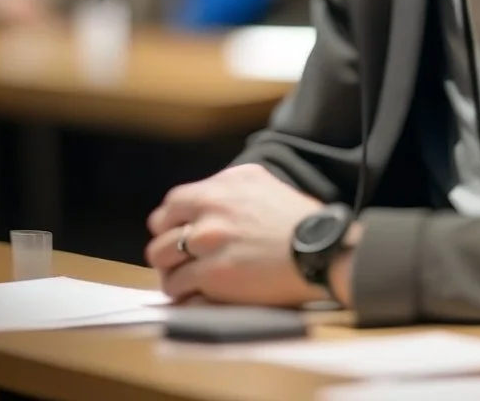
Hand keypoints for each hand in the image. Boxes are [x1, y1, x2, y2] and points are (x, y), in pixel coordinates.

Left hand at [145, 163, 323, 306]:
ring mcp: (209, 240)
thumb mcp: (262, 183)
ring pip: (162, 259)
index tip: (175, 233)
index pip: (174, 201)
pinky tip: (196, 296)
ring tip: (186, 281)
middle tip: (178, 260)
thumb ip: (229, 186)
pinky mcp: (212, 273)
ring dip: (172, 272)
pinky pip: (178, 288)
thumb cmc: (297, 220)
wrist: (319, 250)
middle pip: (160, 229)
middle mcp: (212, 206)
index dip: (170, 221)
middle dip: (166, 246)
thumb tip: (205, 199)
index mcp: (224, 184)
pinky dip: (183, 295)